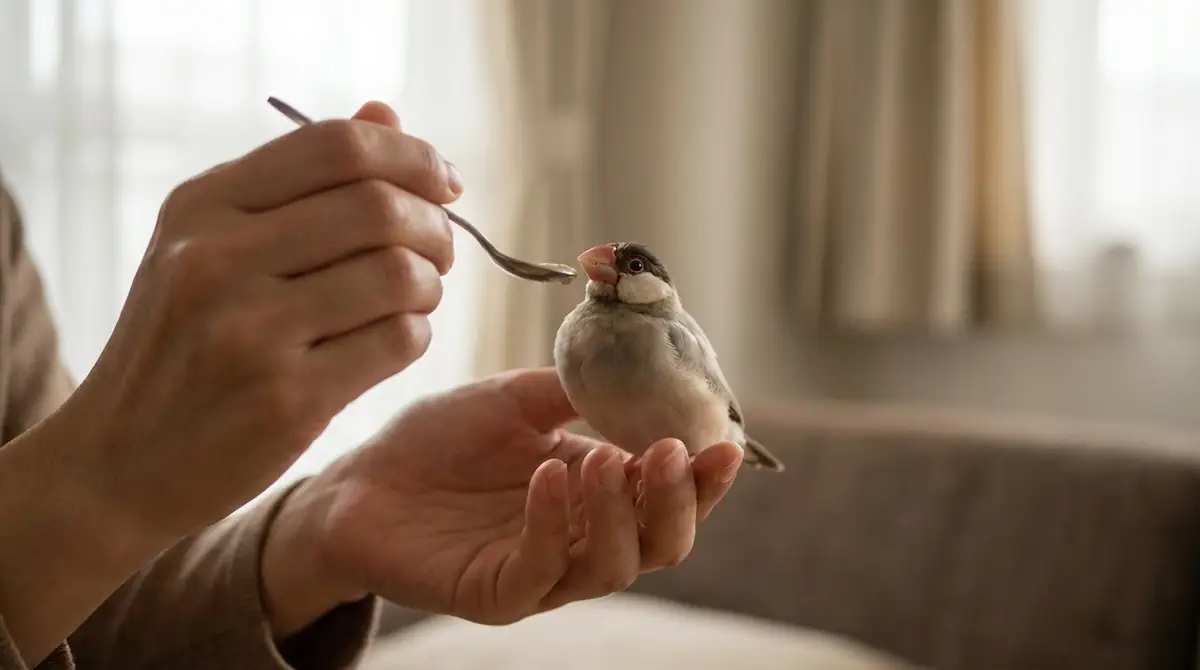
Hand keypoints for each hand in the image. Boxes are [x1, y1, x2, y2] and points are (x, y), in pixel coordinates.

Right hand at [58, 101, 459, 543]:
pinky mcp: (286, 398)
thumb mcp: (209, 245)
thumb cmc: (182, 342)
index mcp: (202, 205)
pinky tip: (396, 340)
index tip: (444, 182)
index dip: (412, 156)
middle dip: (435, 225)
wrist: (118, 459)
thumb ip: (299, 180)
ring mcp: (249, 331)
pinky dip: (417, 335)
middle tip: (440, 250)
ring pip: (399, 275)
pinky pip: (398, 341)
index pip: (337, 145)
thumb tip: (386, 115)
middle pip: (380, 207)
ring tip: (417, 298)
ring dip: (431, 285)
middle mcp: (217, 258)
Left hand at [262, 368, 742, 632]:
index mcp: (597, 492)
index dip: (704, 476)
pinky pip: (541, 572)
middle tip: (668, 451)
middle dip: (676, 501)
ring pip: (613, 567)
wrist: (359, 475)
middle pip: (660, 545)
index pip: (669, 497)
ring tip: (603, 457)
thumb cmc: (439, 439)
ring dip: (620, 513)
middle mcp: (580, 537)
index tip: (723, 442)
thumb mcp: (516, 400)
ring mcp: (540, 570)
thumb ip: (576, 391)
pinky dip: (553, 524)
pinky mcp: (495, 593)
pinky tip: (548, 476)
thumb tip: (638, 364)